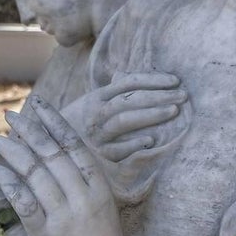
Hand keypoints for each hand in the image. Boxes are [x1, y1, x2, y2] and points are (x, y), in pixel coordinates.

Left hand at [0, 96, 126, 235]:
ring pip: (35, 173)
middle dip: (29, 130)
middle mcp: (82, 196)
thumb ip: (82, 181)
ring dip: (14, 152)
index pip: (73, 144)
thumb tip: (55, 154)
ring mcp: (64, 215)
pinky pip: (23, 201)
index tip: (37, 105)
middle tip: (10, 115)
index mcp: (98, 185)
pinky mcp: (46, 234)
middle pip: (51, 153)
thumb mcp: (101, 203)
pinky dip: (7, 182)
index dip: (54, 122)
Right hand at [66, 72, 185, 162]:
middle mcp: (96, 112)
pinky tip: (152, 141)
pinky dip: (134, 144)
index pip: (128, 83)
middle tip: (182, 96)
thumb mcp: (96, 102)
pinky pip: (118, 150)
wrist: (53, 145)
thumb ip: (118, 91)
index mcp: (98, 96)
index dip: (153, 80)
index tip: (176, 80)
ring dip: (150, 115)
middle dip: (157, 96)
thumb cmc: (85, 121)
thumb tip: (150, 80)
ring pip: (123, 121)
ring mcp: (97, 134)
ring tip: (173, 111)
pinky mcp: (99, 155)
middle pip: (128, 100)